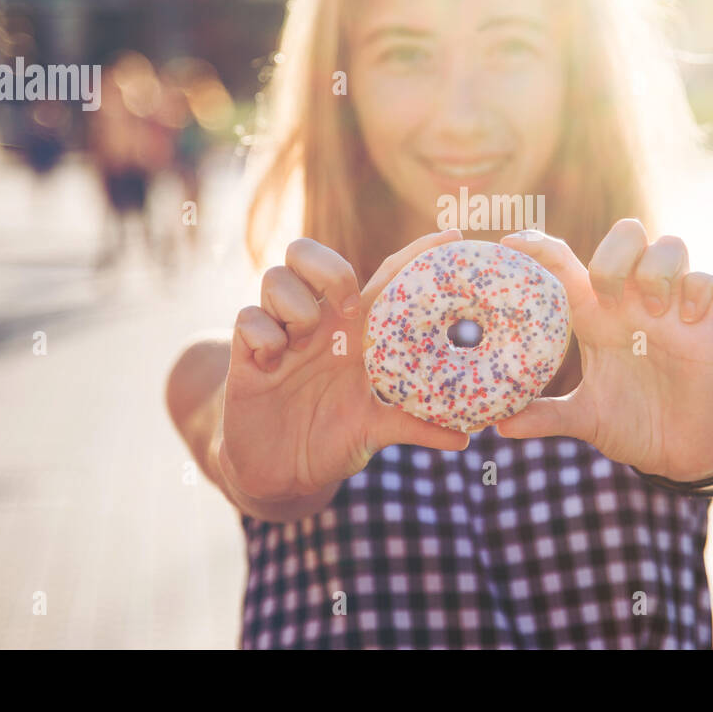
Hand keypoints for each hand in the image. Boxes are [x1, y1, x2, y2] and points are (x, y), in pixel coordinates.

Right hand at [217, 228, 469, 503]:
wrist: (280, 475)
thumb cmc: (332, 440)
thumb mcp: (375, 431)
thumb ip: (414, 426)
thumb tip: (466, 439)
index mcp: (354, 332)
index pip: (385, 276)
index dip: (415, 253)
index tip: (450, 236)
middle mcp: (318, 323)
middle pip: (310, 254)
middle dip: (328, 267)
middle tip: (345, 305)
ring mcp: (280, 334)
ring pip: (276, 277)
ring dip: (294, 303)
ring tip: (303, 340)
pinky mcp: (247, 353)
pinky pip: (248, 317)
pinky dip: (264, 334)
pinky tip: (272, 362)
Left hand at [498, 220, 712, 481]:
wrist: (681, 450)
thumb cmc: (631, 423)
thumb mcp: (585, 418)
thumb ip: (546, 416)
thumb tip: (500, 425)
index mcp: (597, 315)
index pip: (567, 262)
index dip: (540, 246)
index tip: (511, 244)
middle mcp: (635, 301)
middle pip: (626, 234)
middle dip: (614, 256)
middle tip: (610, 299)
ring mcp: (673, 307)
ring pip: (670, 245)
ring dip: (657, 270)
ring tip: (654, 312)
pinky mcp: (709, 323)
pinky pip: (710, 280)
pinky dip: (697, 291)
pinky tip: (688, 322)